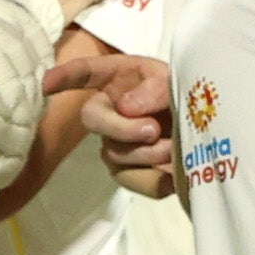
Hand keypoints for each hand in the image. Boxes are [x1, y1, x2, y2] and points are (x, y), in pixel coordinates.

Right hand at [60, 47, 175, 194]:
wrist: (208, 131)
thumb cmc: (188, 96)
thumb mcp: (177, 81)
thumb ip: (156, 88)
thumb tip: (126, 107)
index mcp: (119, 79)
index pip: (85, 73)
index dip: (64, 76)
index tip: (46, 84)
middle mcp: (110, 111)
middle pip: (91, 119)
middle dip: (121, 128)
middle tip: (153, 129)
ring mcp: (116, 144)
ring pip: (114, 154)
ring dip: (148, 153)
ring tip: (173, 148)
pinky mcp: (130, 173)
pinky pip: (133, 182)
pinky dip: (155, 180)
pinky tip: (172, 175)